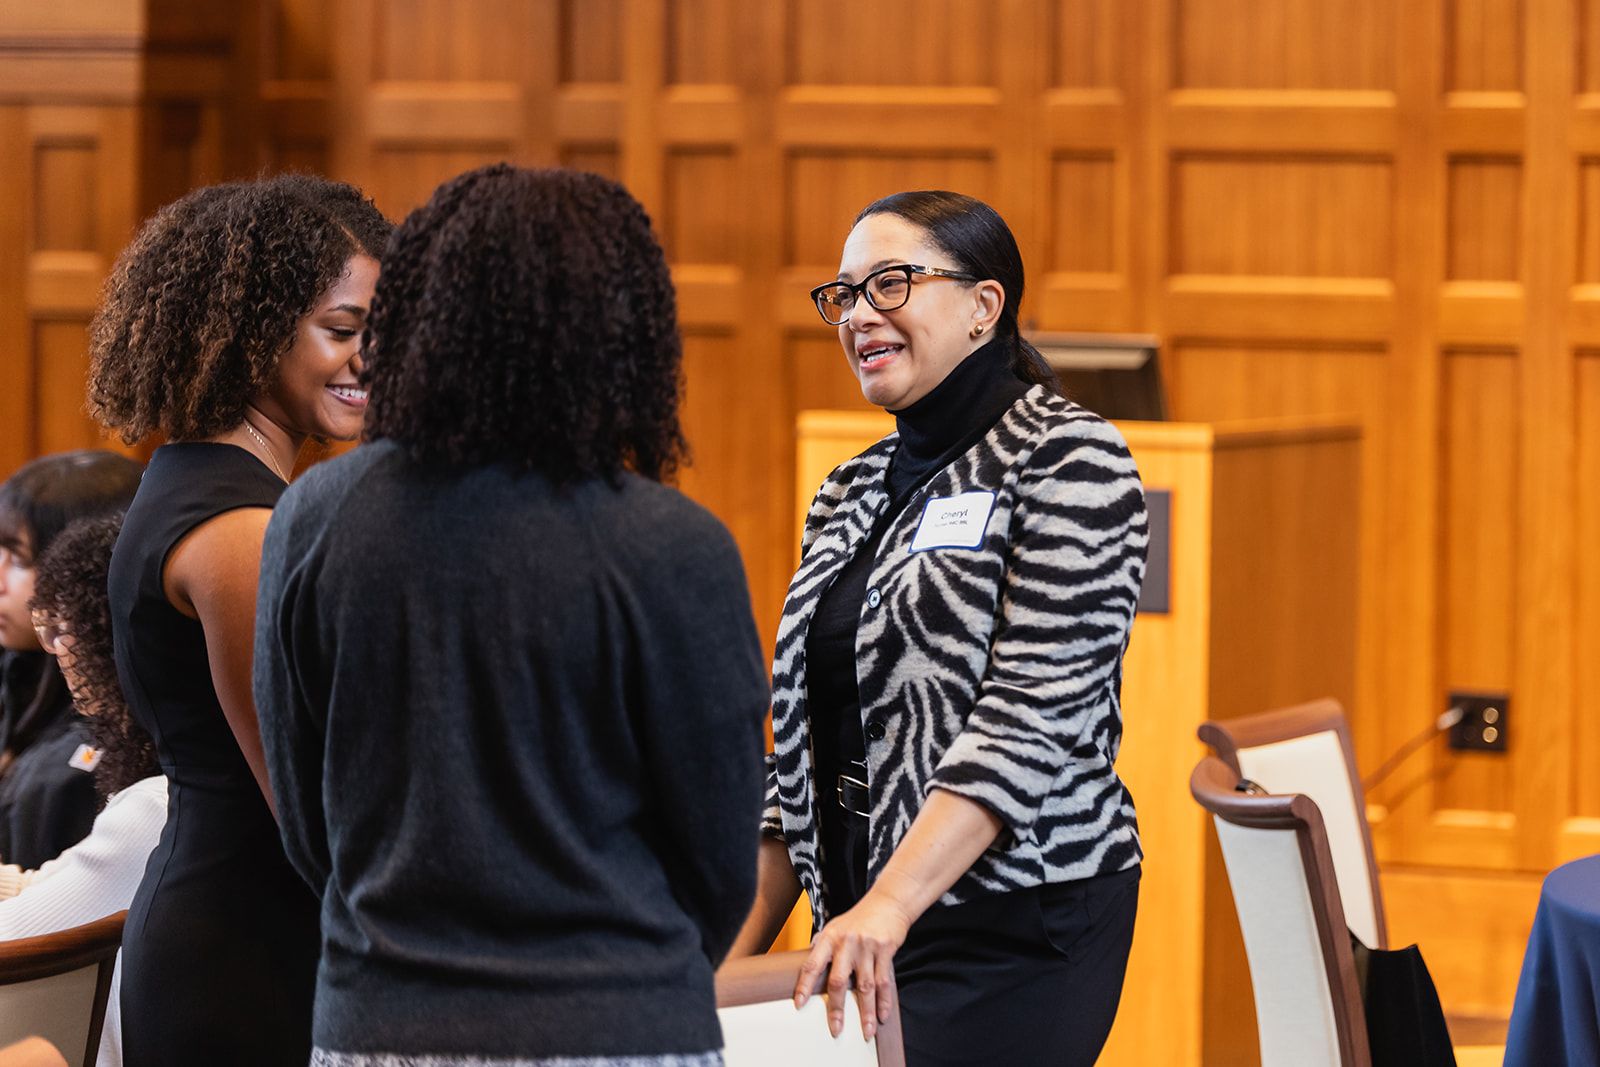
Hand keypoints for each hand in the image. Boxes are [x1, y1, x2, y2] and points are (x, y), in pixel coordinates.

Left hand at [794, 890, 912, 1040]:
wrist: (887, 902)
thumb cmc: (858, 918)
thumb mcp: (835, 927)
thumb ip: (821, 946)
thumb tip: (806, 964)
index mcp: (829, 937)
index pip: (812, 965)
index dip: (804, 986)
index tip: (798, 1005)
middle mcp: (846, 943)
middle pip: (838, 981)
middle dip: (836, 1009)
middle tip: (835, 1030)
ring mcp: (866, 947)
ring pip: (865, 987)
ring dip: (866, 1012)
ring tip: (867, 1032)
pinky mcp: (885, 950)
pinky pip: (884, 981)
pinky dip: (883, 1001)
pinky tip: (882, 1016)